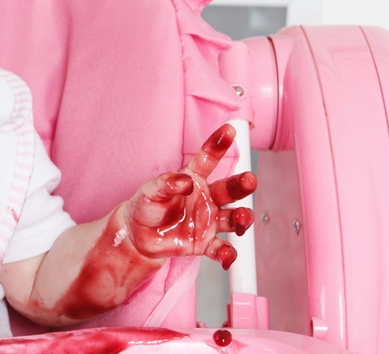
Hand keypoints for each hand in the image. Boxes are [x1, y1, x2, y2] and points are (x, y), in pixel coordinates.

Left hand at [123, 124, 256, 269]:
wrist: (139, 235)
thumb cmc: (146, 206)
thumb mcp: (149, 191)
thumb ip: (166, 183)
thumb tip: (184, 181)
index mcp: (193, 179)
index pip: (208, 159)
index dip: (218, 145)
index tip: (229, 131)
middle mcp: (206, 198)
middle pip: (229, 189)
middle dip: (242, 184)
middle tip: (249, 180)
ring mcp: (208, 220)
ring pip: (232, 217)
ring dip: (241, 218)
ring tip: (240, 218)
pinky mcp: (205, 242)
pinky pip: (221, 248)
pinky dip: (227, 254)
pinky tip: (227, 256)